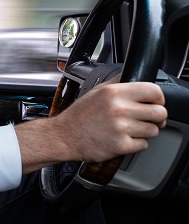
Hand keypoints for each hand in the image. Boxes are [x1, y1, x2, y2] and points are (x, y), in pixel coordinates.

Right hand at [15, 77, 166, 173]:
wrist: (64, 136)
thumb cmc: (79, 115)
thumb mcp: (96, 91)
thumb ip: (117, 83)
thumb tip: (135, 78)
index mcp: (114, 93)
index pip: (154, 91)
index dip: (158, 98)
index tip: (154, 103)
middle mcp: (119, 109)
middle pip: (160, 112)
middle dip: (156, 117)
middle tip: (147, 119)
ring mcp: (121, 128)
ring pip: (154, 130)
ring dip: (145, 131)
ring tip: (130, 129)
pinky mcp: (121, 146)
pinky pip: (143, 144)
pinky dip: (136, 143)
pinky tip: (123, 138)